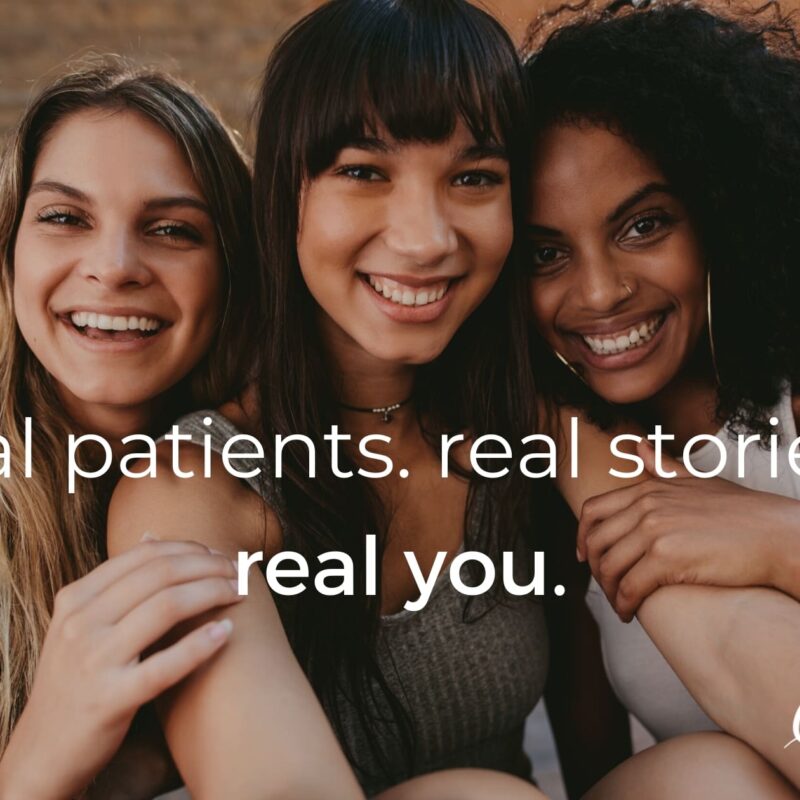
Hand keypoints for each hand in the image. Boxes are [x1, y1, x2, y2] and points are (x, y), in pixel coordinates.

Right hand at [0, 536, 242, 799]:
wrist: (42, 750)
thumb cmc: (75, 679)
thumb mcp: (81, 623)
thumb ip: (116, 583)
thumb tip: (151, 535)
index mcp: (76, 598)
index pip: (144, 556)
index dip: (189, 549)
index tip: (218, 554)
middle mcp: (82, 622)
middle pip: (161, 574)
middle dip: (209, 567)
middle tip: (238, 572)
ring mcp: (94, 660)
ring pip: (167, 607)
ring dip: (213, 593)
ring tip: (239, 594)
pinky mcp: (109, 699)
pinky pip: (164, 665)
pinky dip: (201, 644)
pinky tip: (226, 632)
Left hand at [578, 441, 799, 620]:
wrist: (776, 534)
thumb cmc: (742, 512)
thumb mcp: (698, 480)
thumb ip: (664, 466)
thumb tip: (638, 446)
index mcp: (648, 488)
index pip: (593, 510)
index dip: (582, 535)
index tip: (583, 555)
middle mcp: (645, 506)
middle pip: (596, 541)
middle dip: (594, 568)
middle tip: (604, 586)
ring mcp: (654, 531)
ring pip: (609, 567)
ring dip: (608, 591)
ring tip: (619, 605)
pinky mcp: (666, 558)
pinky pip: (629, 587)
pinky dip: (623, 604)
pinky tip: (630, 614)